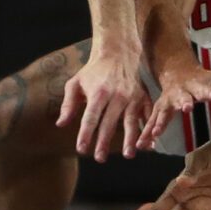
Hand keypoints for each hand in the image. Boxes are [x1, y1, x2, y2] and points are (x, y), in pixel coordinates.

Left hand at [59, 40, 148, 160]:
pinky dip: (148, 130)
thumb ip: (68, 104)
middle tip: (99, 158)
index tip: (82, 149)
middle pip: (109, 123)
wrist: (118, 51)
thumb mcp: (75, 82)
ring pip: (131, 121)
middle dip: (104, 142)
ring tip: (129, 155)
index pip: (91, 118)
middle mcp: (116, 95)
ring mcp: (132, 97)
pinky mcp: (144, 96)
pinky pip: (147, 115)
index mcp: (98, 93)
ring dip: (131, 140)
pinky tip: (149, 143)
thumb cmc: (93, 70)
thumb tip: (61, 124)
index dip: (86, 134)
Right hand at [134, 61, 210, 151]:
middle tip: (186, 108)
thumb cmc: (205, 80)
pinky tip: (143, 145)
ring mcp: (169, 101)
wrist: (177, 71)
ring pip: (163, 112)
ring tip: (155, 133)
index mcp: (199, 85)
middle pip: (183, 97)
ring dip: (159, 122)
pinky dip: (147, 133)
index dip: (209, 91)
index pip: (205, 88)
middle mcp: (182, 92)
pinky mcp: (160, 109)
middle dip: (184, 102)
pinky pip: (152, 122)